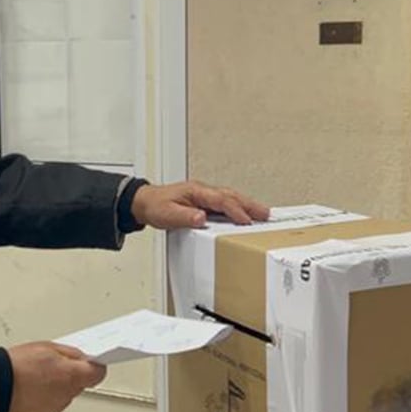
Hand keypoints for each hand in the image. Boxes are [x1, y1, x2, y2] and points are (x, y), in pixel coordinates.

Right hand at [6, 342, 105, 411]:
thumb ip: (69, 353)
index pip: (97, 373)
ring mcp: (55, 408)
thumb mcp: (46, 347)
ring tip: (36, 379)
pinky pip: (52, 406)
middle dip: (70, 376)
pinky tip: (31, 390)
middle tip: (52, 367)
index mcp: (70, 376)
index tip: (90, 363)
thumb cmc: (15, 365)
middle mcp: (66, 395)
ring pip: (65, 396)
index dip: (93, 366)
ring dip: (57, 389)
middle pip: (79, 385)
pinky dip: (46, 400)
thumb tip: (81, 358)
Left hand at [132, 181, 269, 229]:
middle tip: (266, 214)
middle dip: (250, 204)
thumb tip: (202, 218)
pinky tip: (244, 215)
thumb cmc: (155, 206)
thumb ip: (185, 217)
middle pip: (231, 195)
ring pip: (231, 197)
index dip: (235, 210)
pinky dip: (238, 207)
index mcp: (196, 191)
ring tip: (262, 214)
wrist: (144, 202)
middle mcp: (203, 191)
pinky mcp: (204, 202)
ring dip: (247, 205)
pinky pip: (225, 203)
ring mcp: (204, 195)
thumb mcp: (167, 214)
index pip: (221, 200)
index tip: (246, 220)